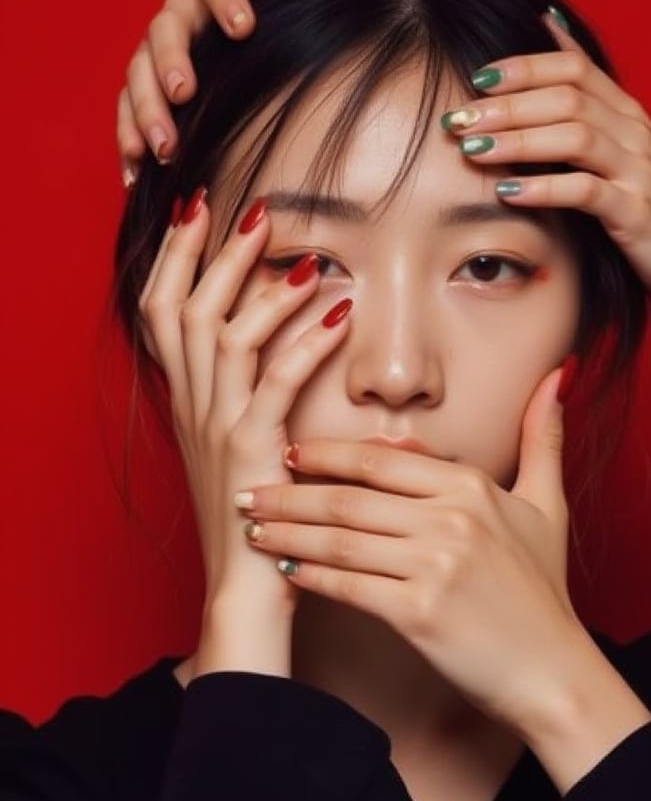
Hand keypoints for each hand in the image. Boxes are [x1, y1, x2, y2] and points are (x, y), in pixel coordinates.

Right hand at [118, 0, 346, 183]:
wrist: (273, 55)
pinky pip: (127, 112)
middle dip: (171, 61)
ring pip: (139, 73)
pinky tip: (135, 171)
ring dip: (146, 109)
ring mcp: (163, 54)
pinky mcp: (150, 94)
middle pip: (165, 28)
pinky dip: (128, 140)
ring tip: (164, 147)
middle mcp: (185, 14)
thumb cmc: (290, 20)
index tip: (245, 28)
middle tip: (183, 93)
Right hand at [138, 192, 351, 676]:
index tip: (196, 210)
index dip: (174, 258)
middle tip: (253, 209)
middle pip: (187, 309)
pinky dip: (305, 343)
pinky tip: (337, 314)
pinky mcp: (249, 451)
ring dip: (262, 288)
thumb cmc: (254, 517)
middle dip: (215, 254)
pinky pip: (274, 383)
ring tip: (301, 253)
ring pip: (225, 335)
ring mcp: (217, 427)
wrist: (243, 591)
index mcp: (187, 401)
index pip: (162, 311)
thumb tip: (275, 343)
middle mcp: (193, 407)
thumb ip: (247, 396)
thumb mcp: (238, 448)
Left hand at [235, 365, 650, 790]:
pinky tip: (285, 570)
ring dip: (287, 532)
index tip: (288, 454)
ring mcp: (435, 565)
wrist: (555, 675)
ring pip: (339, 538)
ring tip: (252, 528)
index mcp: (471, 485)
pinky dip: (310, 576)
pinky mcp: (418, 613)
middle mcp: (451, 518)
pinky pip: (347, 585)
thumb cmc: (543, 593)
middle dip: (288, 493)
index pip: (381, 459)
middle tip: (247, 490)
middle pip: (348, 496)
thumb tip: (556, 374)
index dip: (327, 455)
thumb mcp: (549, 506)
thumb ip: (544, 438)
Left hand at [443, 14, 650, 321]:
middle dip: (506, 105)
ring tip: (472, 149)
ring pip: (575, 137)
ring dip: (518, 140)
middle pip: (566, 97)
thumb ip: (589, 100)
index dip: (523, 67)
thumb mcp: (627, 147)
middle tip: (456, 119)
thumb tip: (549, 30)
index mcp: (627, 114)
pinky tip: (507, 192)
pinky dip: (544, 188)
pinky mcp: (637, 214)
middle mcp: (634, 133)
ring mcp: (638, 172)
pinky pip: (586, 192)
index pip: (572, 67)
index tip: (475, 79)